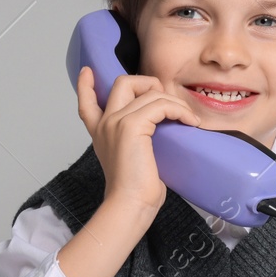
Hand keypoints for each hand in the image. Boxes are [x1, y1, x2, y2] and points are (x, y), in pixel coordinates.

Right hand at [75, 66, 201, 214]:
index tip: (87, 72)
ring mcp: (115, 122)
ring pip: (149, 91)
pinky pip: (161, 104)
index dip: (85, 85)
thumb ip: (137, 141)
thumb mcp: (132, 161)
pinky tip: (190, 123)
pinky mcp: (131, 126)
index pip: (87, 103)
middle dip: (149, 82)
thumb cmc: (136, 191)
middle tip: (168, 101)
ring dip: (175, 101)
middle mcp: (105, 123)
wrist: (129, 204)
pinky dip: (180, 110)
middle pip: (123, 82)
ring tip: (188, 119)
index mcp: (101, 133)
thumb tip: (162, 128)